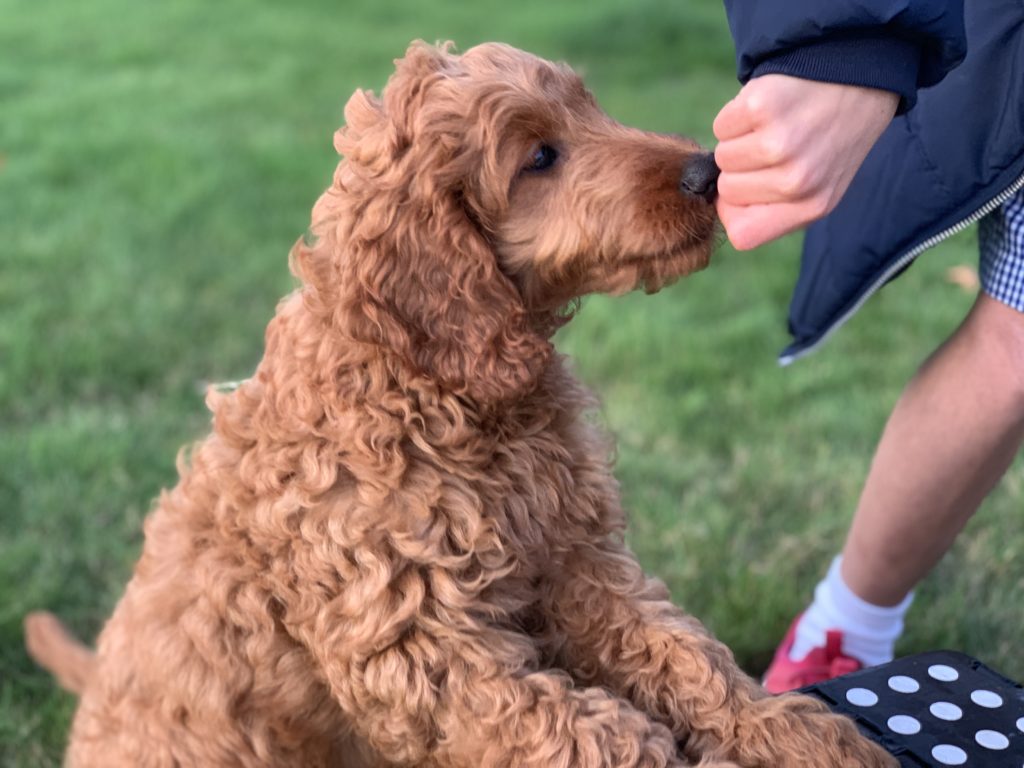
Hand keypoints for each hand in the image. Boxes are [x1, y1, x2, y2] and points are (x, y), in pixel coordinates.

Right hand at [712, 74, 898, 249]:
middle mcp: (797, 181)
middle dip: (741, 169)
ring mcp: (779, 143)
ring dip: (738, 140)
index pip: (743, 236)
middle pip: (727, 191)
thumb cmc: (830, 136)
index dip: (735, 212)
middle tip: (774, 146)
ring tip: (773, 125)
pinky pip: (722, 126)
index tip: (751, 190)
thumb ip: (776, 210)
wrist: (859, 77)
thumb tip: (721, 207)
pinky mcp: (762, 107)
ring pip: (722, 157)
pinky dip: (736, 115)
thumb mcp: (822, 187)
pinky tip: (768, 108)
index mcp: (812, 207)